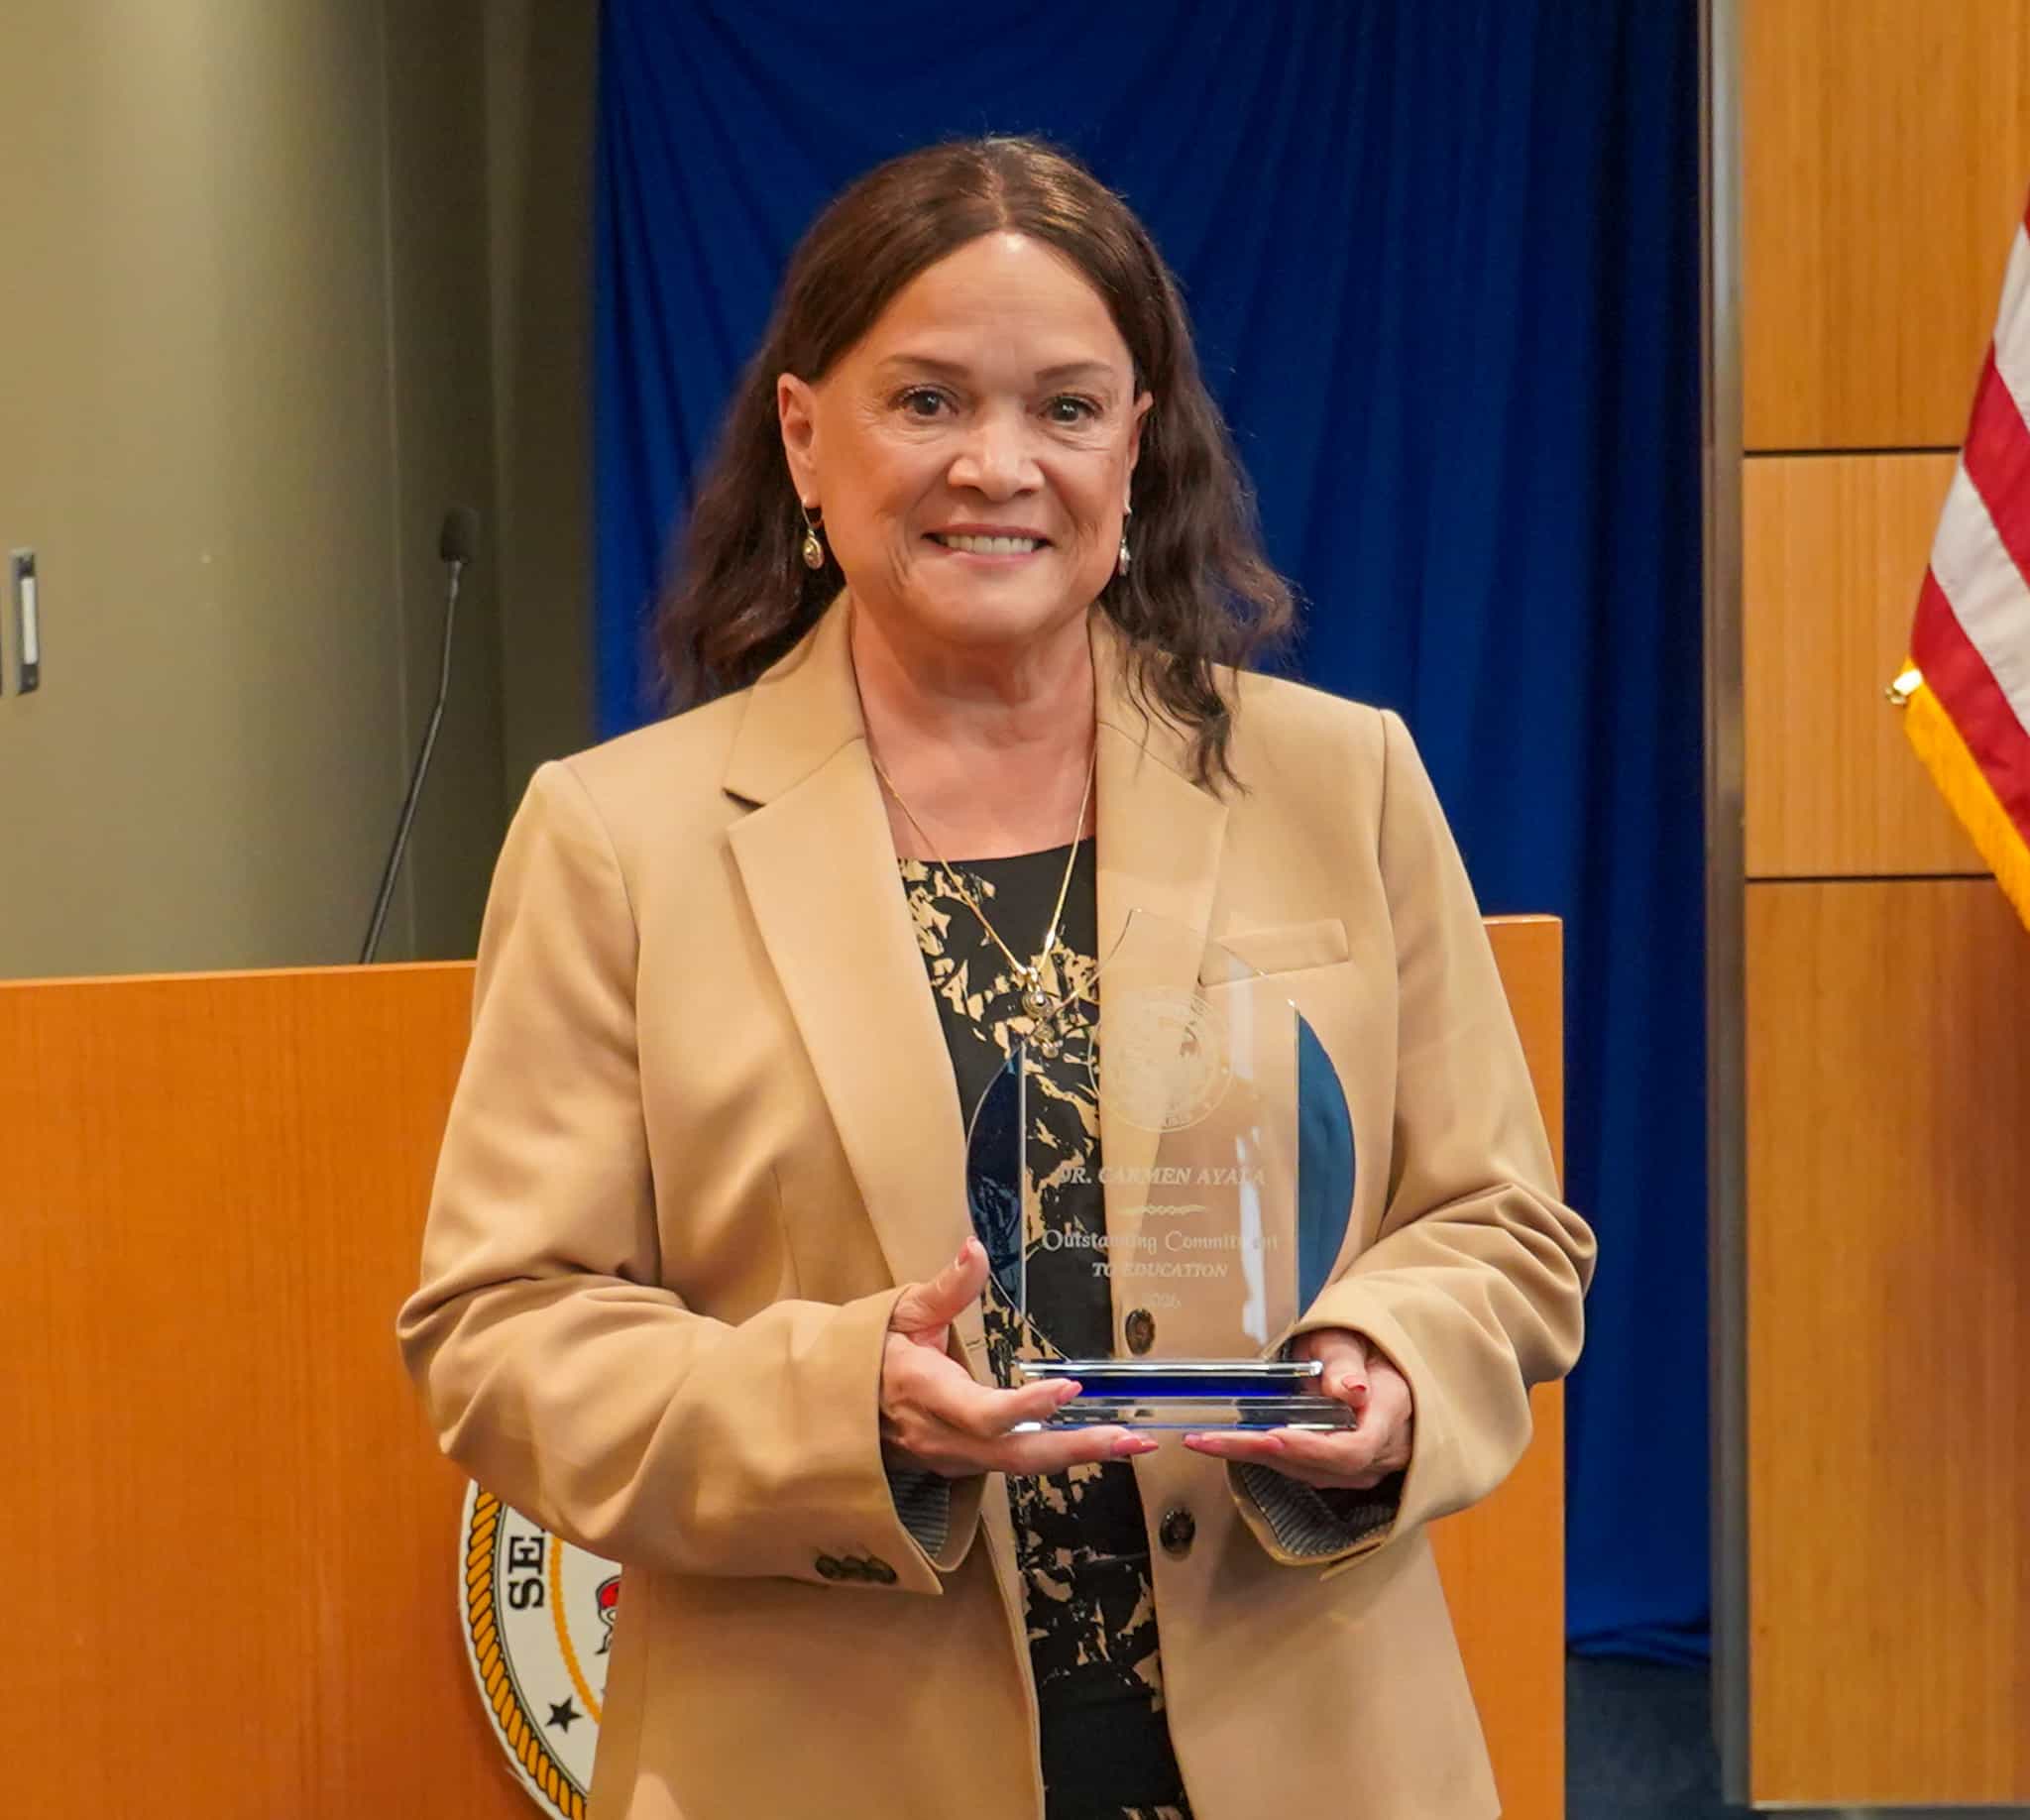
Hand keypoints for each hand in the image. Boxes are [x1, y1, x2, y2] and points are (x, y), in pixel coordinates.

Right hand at [881, 1238, 1157, 1478]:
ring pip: (1018, 1466)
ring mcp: (950, 1459)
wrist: (836, 1406)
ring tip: (1130, 1445)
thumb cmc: (871, 1353)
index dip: (1026, 1407)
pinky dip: (1054, 1456)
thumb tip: (974, 1249)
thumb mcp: (902, 1312)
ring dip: (1076, 1455)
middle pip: (1014, 1454)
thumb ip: (945, 1287)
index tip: (1069, 1389)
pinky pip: (1011, 1464)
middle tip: (1131, 1441)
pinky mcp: (960, 1466)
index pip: (982, 1413)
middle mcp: (940, 1436)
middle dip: (1077, 1448)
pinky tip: (1092, 1444)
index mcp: (924, 1392)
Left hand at [1182, 1327, 1413, 1490]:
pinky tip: (1234, 1445)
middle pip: (1320, 1466)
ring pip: (1309, 1473)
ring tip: (1207, 1441)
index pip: (1352, 1448)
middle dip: (1261, 1452)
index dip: (1308, 1448)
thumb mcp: (1351, 1338)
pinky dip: (1268, 1457)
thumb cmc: (1363, 1346)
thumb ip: (1345, 1363)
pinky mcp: (1345, 1471)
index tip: (1270, 1436)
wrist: (1381, 1363)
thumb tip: (1350, 1389)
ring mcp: (1366, 1466)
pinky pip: (1305, 1470)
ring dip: (1256, 1458)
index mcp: (1390, 1411)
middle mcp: (1383, 1450)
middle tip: (1208, 1438)